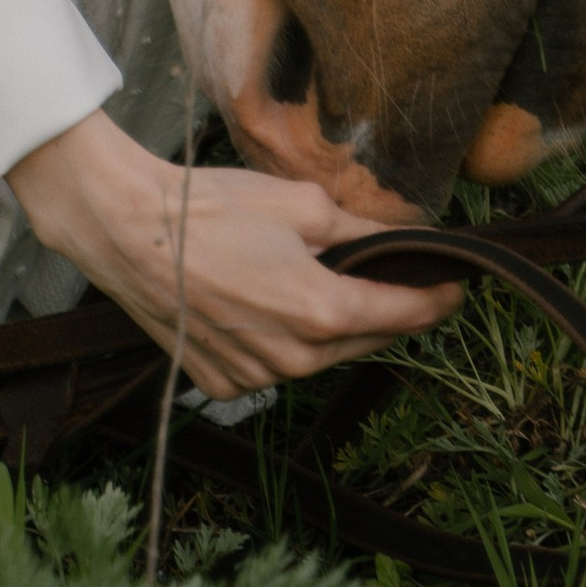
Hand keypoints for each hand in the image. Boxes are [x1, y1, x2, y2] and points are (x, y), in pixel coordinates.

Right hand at [6, 110, 462, 397]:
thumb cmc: (214, 208)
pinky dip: (283, 342)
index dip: (436, 298)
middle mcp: (296, 360)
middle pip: (365, 339)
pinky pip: (272, 367)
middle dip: (389, 312)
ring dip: (333, 328)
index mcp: (324, 312)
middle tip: (402, 281)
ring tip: (327, 285)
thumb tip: (407, 238)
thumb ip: (362, 230)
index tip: (456, 285)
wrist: (129, 232)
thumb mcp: (302, 204)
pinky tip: (268, 304)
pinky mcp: (222, 383)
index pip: (404, 313)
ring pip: (319, 357)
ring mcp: (257, 378)